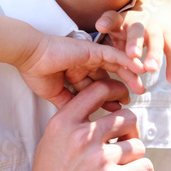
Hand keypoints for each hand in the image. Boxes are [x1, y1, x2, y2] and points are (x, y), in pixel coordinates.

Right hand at [15, 79, 153, 170]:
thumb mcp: (51, 141)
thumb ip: (73, 124)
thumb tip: (101, 114)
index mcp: (64, 122)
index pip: (98, 91)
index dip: (117, 91)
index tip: (123, 99)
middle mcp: (82, 136)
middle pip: (127, 117)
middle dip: (130, 130)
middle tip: (123, 142)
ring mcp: (99, 158)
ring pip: (138, 144)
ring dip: (134, 156)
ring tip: (122, 165)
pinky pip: (144, 167)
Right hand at [18, 32, 146, 109]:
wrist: (28, 57)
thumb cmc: (36, 74)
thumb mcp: (55, 95)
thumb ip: (70, 104)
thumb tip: (82, 120)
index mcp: (76, 73)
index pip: (98, 88)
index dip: (109, 99)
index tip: (118, 110)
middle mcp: (85, 64)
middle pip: (110, 77)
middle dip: (122, 88)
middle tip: (135, 98)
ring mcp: (90, 56)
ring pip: (116, 65)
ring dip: (130, 76)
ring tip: (141, 87)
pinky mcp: (92, 49)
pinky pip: (114, 55)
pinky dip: (128, 61)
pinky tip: (139, 69)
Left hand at [95, 0, 170, 83]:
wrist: (153, 1)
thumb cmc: (126, 22)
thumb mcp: (113, 25)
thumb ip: (106, 32)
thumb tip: (98, 31)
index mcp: (121, 19)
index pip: (113, 17)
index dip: (108, 22)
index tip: (101, 26)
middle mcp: (139, 22)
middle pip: (137, 30)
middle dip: (135, 42)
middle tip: (132, 55)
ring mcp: (156, 28)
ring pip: (157, 40)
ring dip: (154, 54)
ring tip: (150, 68)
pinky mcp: (170, 36)